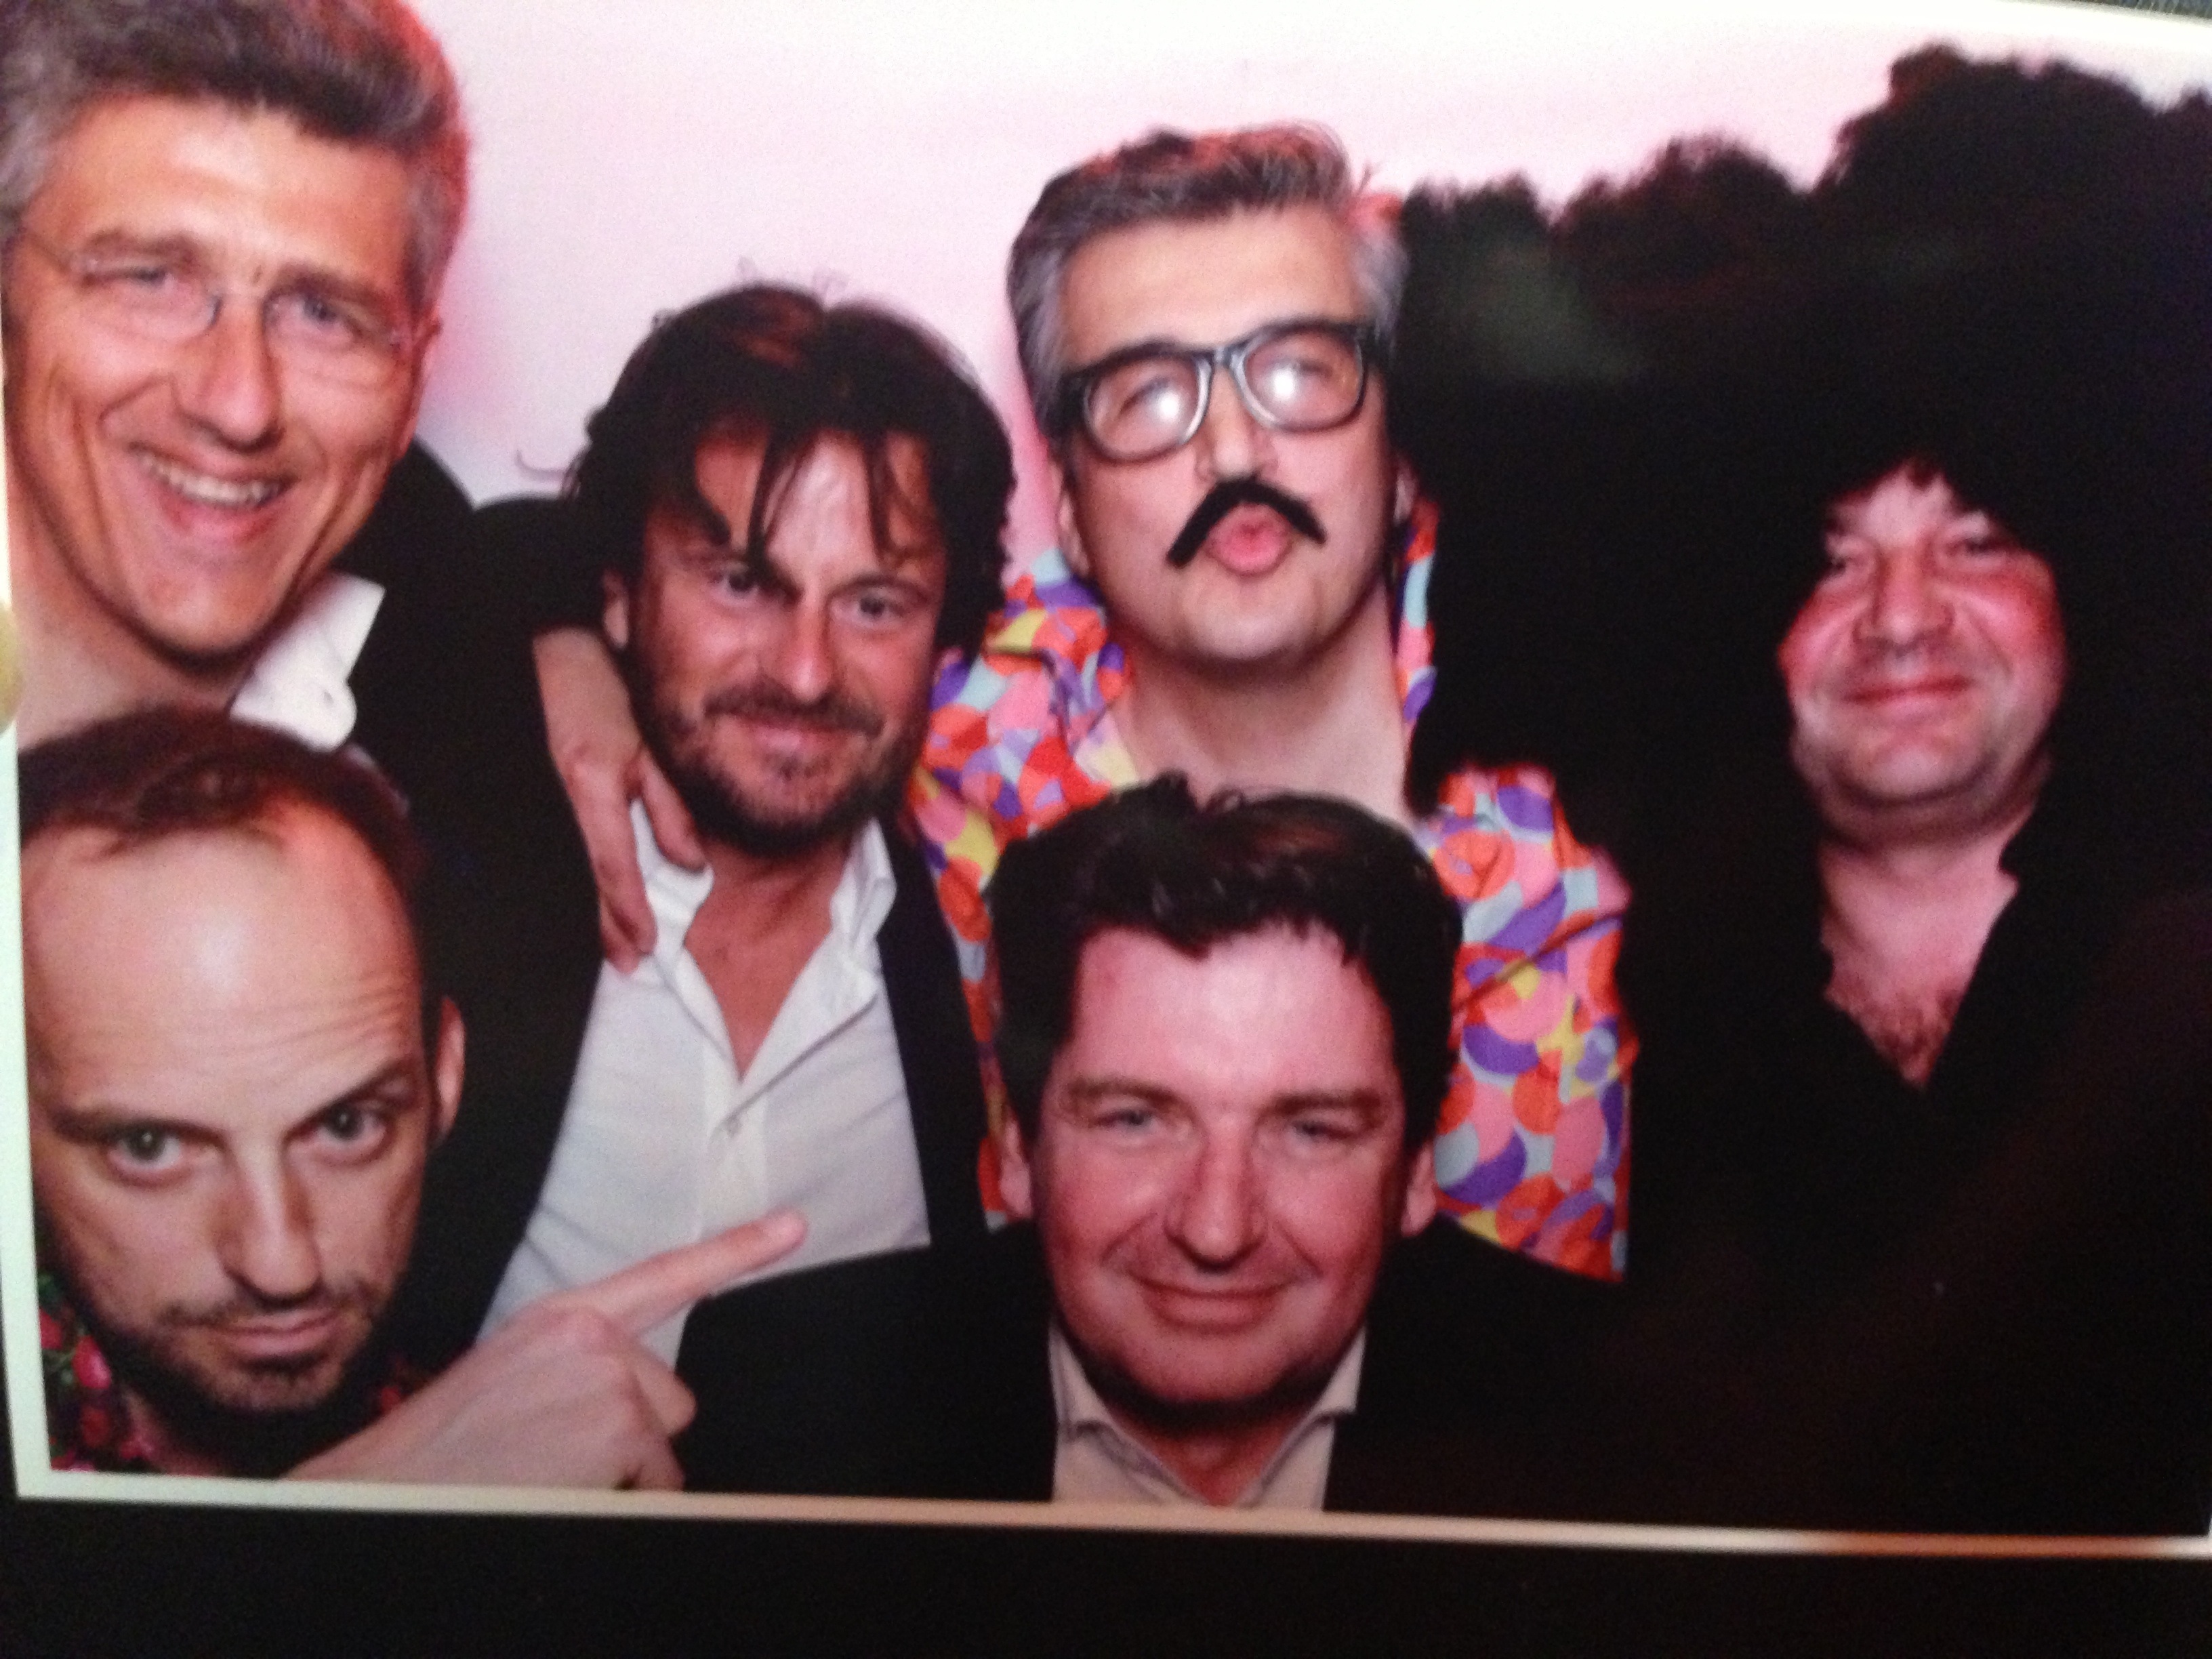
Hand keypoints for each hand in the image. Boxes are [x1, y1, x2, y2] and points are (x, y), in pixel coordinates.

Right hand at [290, 1210, 805, 1489]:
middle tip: (557, 1449)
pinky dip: (616, 1495)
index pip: (665, 1275)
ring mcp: (610, 1377)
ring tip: (550, 1468)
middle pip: (671, 1394)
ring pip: (663, 1443)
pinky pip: (652, 1482)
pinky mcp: (620, 1424)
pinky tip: (559, 1485)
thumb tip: (632, 1396)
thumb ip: (579, 1365)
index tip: (794, 1225)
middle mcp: (594, 1335)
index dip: (737, 1250)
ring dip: (622, 1469)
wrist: (388, 1483)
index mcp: (564, 1316)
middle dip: (633, 1433)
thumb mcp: (517, 1375)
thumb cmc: (448, 1445)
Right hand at [533, 628, 704, 970]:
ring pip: (563, 872)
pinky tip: (583, 903)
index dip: (629, 910)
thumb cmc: (603, 692)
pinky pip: (552, 851)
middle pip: (583, 880)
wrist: (545, 655)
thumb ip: (669, 808)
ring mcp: (536, 801)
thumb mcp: (647, 747)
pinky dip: (571, 882)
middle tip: (629, 964)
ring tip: (610, 947)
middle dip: (607, 927)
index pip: (612, 865)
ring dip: (587, 912)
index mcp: (591, 783)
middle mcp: (559, 799)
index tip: (646, 945)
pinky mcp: (527, 800)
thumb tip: (691, 865)